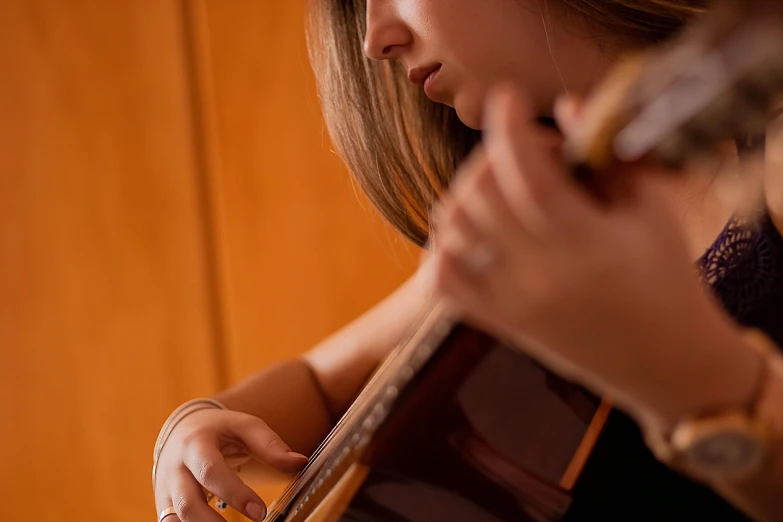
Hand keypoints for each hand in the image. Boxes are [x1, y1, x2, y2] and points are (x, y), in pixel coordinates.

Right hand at [154, 407, 307, 521]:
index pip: (212, 472)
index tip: (261, 513)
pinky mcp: (164, 506)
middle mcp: (175, 469)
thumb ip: (270, 445)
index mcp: (195, 445)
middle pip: (186, 503)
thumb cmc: (220, 430)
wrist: (182, 431)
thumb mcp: (245, 427)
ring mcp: (165, 490)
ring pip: (173, 521)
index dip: (236, 494)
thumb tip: (300, 462)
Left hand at [430, 84, 758, 430]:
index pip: (526, 172)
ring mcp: (512, 301)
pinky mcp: (500, 323)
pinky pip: (442, 281)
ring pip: (452, 229)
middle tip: (525, 157)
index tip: (507, 98)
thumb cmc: (668, 280)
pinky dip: (444, 249)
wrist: (666, 364)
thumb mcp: (651, 211)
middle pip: (480, 193)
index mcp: (583, 242)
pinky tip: (474, 235)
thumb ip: (607, 159)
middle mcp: (539, 273)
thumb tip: (567, 106)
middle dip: (493, 156)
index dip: (510, 127)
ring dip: (468, 195)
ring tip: (502, 191)